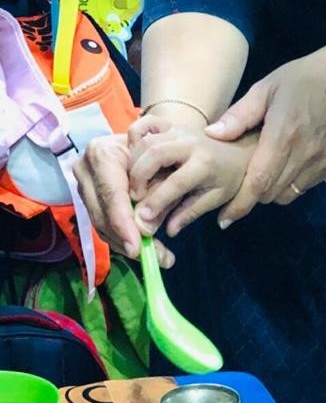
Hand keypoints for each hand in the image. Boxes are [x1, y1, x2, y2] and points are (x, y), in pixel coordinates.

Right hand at [74, 128, 175, 267]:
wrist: (145, 142)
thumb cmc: (159, 154)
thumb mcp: (165, 171)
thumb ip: (157, 198)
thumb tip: (146, 231)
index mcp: (102, 153)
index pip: (111, 194)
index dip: (123, 223)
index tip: (137, 248)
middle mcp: (86, 169)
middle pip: (102, 214)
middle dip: (127, 240)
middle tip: (155, 259)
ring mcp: (83, 186)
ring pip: (101, 225)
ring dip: (128, 245)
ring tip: (159, 258)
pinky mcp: (88, 200)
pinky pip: (103, 226)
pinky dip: (124, 241)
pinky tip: (145, 250)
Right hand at [127, 116, 258, 236]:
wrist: (239, 150)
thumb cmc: (228, 178)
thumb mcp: (215, 198)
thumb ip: (190, 213)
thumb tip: (169, 231)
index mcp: (205, 164)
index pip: (176, 182)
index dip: (157, 200)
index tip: (143, 216)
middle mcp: (190, 143)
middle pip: (155, 154)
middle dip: (138, 176)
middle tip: (134, 196)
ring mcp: (179, 130)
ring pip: (147, 140)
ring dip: (134, 162)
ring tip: (132, 183)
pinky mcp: (171, 124)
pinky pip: (146, 124)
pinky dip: (134, 136)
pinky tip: (133, 156)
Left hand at [205, 36, 325, 221]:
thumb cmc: (306, 77)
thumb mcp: (267, 87)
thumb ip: (239, 115)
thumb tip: (211, 135)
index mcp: (283, 137)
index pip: (258, 183)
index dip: (239, 204)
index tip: (224, 218)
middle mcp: (304, 156)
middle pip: (270, 194)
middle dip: (251, 196)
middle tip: (239, 188)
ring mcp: (322, 164)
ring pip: (288, 195)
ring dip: (271, 192)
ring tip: (263, 176)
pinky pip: (306, 186)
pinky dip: (291, 184)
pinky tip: (287, 167)